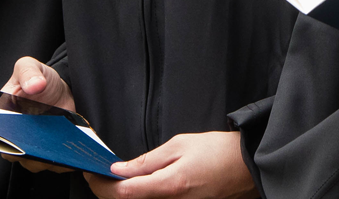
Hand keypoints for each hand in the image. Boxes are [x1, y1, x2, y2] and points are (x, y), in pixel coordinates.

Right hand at [0, 57, 77, 173]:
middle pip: (15, 154)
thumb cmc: (39, 77)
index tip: (21, 140)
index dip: (8, 141)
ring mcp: (32, 144)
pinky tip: (71, 155)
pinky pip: (52, 162)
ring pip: (34, 162)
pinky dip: (61, 161)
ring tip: (60, 153)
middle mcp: (14, 134)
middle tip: (44, 147)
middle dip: (29, 154)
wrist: (59, 87)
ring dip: (46, 160)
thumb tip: (34, 85)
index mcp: (3, 115)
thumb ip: (28, 72)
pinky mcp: (49, 149)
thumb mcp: (30, 66)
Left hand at [86, 131, 254, 198]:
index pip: (124, 193)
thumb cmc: (218, 152)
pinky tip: (133, 186)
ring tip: (112, 179)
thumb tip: (120, 169)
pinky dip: (138, 196)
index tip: (92, 172)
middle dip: (107, 191)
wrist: (247, 167)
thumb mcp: (180, 145)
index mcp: (170, 185)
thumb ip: (147, 160)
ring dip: (121, 195)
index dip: (102, 185)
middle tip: (97, 175)